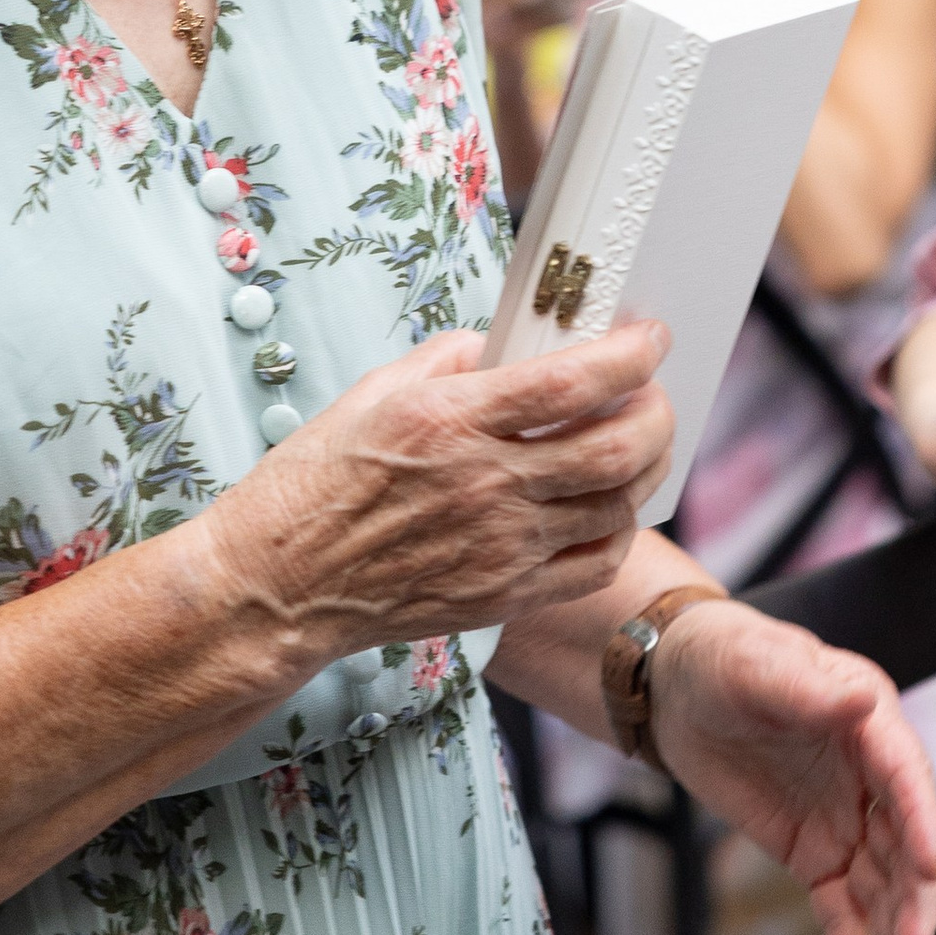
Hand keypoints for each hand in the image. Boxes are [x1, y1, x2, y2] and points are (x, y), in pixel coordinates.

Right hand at [201, 320, 676, 662]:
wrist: (278, 584)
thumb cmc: (314, 484)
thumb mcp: (374, 392)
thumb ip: (451, 360)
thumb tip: (510, 344)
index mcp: (450, 421)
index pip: (569, 383)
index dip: (628, 356)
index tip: (649, 338)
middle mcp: (485, 486)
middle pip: (615, 448)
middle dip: (657, 412)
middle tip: (655, 393)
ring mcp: (500, 548)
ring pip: (616, 507)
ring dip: (646, 468)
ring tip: (640, 444)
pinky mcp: (503, 596)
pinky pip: (594, 566)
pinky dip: (618, 531)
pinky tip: (609, 508)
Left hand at [648, 602, 935, 934]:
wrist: (677, 690)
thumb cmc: (723, 659)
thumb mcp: (754, 666)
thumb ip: (805, 688)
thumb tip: (862, 700)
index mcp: (869, 721)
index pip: (906, 777)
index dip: (920, 821)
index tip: (928, 867)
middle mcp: (871, 777)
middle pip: (906, 846)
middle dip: (914, 901)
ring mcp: (847, 820)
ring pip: (883, 887)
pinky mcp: (816, 854)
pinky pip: (840, 908)